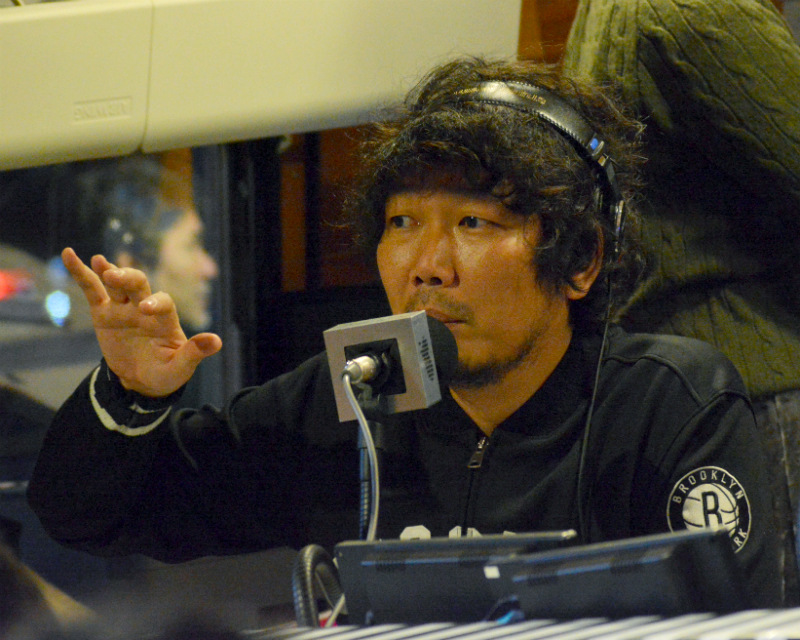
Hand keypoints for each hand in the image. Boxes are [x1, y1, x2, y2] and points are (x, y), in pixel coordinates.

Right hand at [62, 247, 221, 396]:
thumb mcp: (180, 368)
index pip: (163, 302)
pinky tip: (69, 254)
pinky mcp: (104, 313)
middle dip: (128, 278)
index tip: (144, 310)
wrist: (141, 381)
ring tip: (99, 262)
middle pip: (139, 284)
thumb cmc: (166, 373)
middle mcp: (144, 307)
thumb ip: (194, 353)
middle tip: (115, 276)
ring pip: (116, 284)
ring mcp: (123, 308)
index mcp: (165, 319)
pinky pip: (91, 290)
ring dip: (108, 272)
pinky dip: (81, 272)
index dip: (155, 302)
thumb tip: (216, 341)